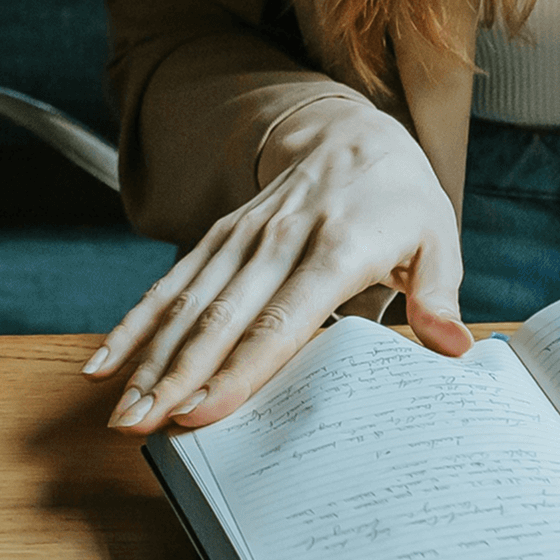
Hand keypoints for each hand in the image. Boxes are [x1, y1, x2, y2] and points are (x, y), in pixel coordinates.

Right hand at [82, 103, 473, 432]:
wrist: (353, 132)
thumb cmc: (398, 199)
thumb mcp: (436, 239)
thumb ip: (438, 296)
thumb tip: (454, 348)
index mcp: (337, 249)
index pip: (282, 320)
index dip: (240, 369)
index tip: (205, 412)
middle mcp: (280, 243)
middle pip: (220, 319)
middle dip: (176, 377)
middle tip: (141, 427)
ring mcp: (242, 239)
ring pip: (186, 306)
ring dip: (148, 361)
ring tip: (119, 412)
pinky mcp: (218, 239)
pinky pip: (170, 284)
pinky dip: (135, 325)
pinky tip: (105, 363)